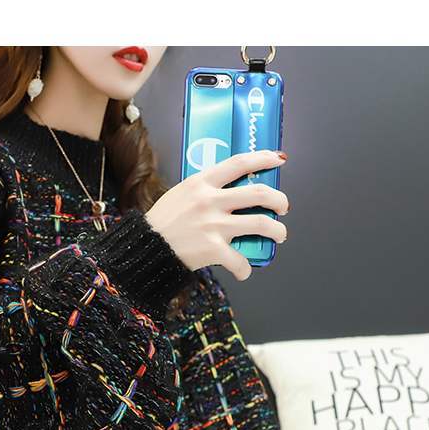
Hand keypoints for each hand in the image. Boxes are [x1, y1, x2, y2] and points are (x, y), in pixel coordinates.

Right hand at [145, 149, 288, 280]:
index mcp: (201, 182)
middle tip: (283, 207)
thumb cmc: (162, 223)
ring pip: (260, 224)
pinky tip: (244, 270)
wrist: (145, 248)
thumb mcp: (180, 194)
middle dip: (279, 200)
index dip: (263, 159)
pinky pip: (240, 260)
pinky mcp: (212, 249)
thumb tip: (230, 191)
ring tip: (279, 235)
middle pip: (258, 194)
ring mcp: (213, 225)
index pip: (239, 163)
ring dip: (277, 231)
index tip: (278, 160)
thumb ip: (204, 190)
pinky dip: (246, 268)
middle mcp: (210, 201)